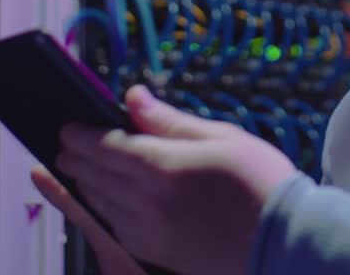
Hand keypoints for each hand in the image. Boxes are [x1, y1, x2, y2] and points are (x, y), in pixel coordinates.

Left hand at [43, 85, 298, 274]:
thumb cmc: (263, 183)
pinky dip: (104, 211)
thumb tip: (133, 97)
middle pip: (97, 175)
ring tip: (80, 171)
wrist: (285, 241)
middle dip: (77, 159)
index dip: (82, 135)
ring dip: (86, 184)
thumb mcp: (223, 137)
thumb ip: (171, 120)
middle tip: (65, 148)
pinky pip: (116, 228)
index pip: (106, 146)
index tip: (67, 128)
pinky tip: (106, 203)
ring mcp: (149, 230)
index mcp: (163, 165)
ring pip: (102, 203)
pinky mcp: (157, 253)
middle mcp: (147, 200)